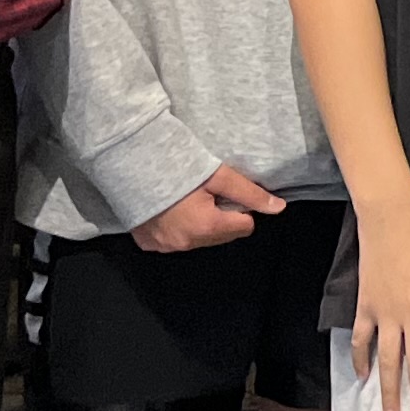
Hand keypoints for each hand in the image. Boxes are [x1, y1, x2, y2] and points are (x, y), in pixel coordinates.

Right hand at [133, 163, 286, 254]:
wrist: (130, 164)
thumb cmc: (179, 167)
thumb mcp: (219, 175)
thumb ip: (250, 194)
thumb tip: (279, 208)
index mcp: (207, 228)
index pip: (245, 227)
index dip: (241, 209)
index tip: (226, 193)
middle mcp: (186, 244)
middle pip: (222, 236)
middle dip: (221, 218)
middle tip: (206, 194)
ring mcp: (164, 247)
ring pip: (199, 241)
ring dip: (200, 224)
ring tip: (188, 200)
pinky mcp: (147, 244)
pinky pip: (174, 241)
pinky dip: (177, 229)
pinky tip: (170, 210)